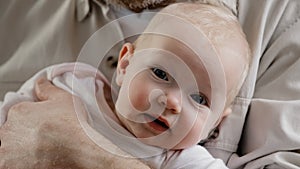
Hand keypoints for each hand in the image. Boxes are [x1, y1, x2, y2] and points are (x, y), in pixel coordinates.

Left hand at [0, 78, 148, 168]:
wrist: (84, 151)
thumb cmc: (75, 126)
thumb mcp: (64, 99)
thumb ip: (47, 89)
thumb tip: (39, 83)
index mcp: (18, 113)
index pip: (16, 115)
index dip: (31, 119)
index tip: (41, 126)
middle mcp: (8, 133)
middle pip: (11, 133)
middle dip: (24, 135)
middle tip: (44, 139)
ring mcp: (9, 155)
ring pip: (11, 151)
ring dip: (22, 151)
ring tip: (44, 151)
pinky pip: (14, 164)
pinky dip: (24, 163)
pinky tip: (41, 160)